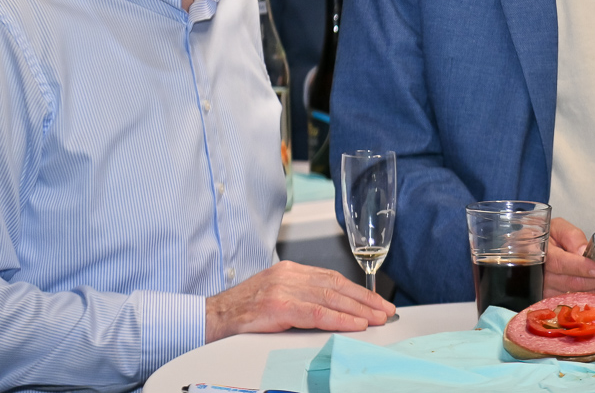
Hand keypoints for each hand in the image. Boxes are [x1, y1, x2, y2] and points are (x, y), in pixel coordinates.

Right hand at [204, 260, 394, 342]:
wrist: (208, 317)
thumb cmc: (240, 312)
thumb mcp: (274, 297)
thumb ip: (301, 298)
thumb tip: (333, 310)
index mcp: (290, 271)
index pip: (333, 278)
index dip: (358, 291)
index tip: (377, 302)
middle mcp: (289, 275)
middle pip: (337, 285)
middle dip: (365, 299)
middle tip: (386, 311)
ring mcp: (283, 289)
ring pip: (331, 298)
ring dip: (358, 310)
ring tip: (377, 318)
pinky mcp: (278, 306)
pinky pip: (316, 313)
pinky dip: (339, 319)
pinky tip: (355, 324)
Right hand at [544, 217, 594, 297]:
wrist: (529, 254)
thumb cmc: (544, 237)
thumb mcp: (554, 227)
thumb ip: (568, 234)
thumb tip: (583, 250)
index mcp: (543, 255)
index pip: (562, 264)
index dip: (582, 268)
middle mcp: (544, 279)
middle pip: (578, 283)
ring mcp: (550, 294)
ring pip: (583, 295)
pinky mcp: (559, 303)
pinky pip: (583, 301)